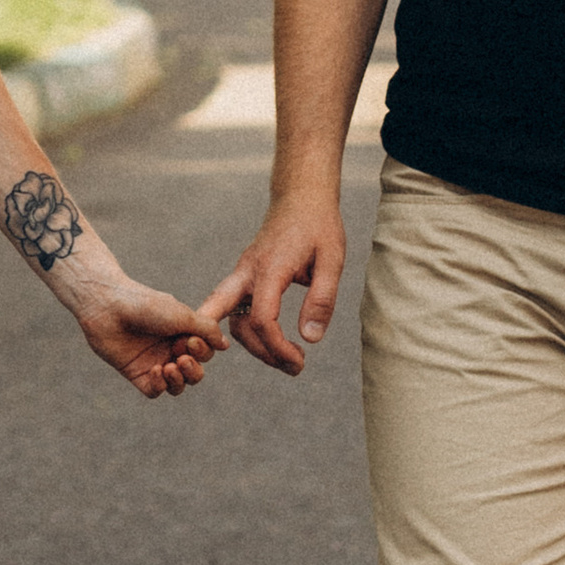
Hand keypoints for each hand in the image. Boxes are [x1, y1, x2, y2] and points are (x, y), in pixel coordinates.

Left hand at [64, 268, 214, 401]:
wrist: (108, 307)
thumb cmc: (146, 305)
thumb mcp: (183, 315)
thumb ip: (207, 330)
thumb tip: (225, 345)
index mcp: (182, 332)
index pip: (204, 353)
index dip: (202, 352)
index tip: (189, 340)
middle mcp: (169, 348)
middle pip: (194, 373)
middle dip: (193, 370)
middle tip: (180, 358)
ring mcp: (152, 361)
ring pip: (177, 385)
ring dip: (179, 381)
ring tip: (169, 367)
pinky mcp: (135, 373)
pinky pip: (155, 391)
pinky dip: (160, 386)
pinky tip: (156, 371)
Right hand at [200, 187, 346, 373]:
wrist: (300, 197)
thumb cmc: (318, 225)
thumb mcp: (332, 259)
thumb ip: (322, 298)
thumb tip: (310, 338)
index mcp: (269, 268)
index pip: (261, 319)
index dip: (277, 347)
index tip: (299, 360)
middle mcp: (247, 272)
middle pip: (236, 324)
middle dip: (260, 352)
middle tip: (292, 368)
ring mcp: (242, 274)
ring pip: (231, 320)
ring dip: (256, 345)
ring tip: (289, 359)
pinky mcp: (244, 277)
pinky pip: (235, 309)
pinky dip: (250, 331)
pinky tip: (272, 342)